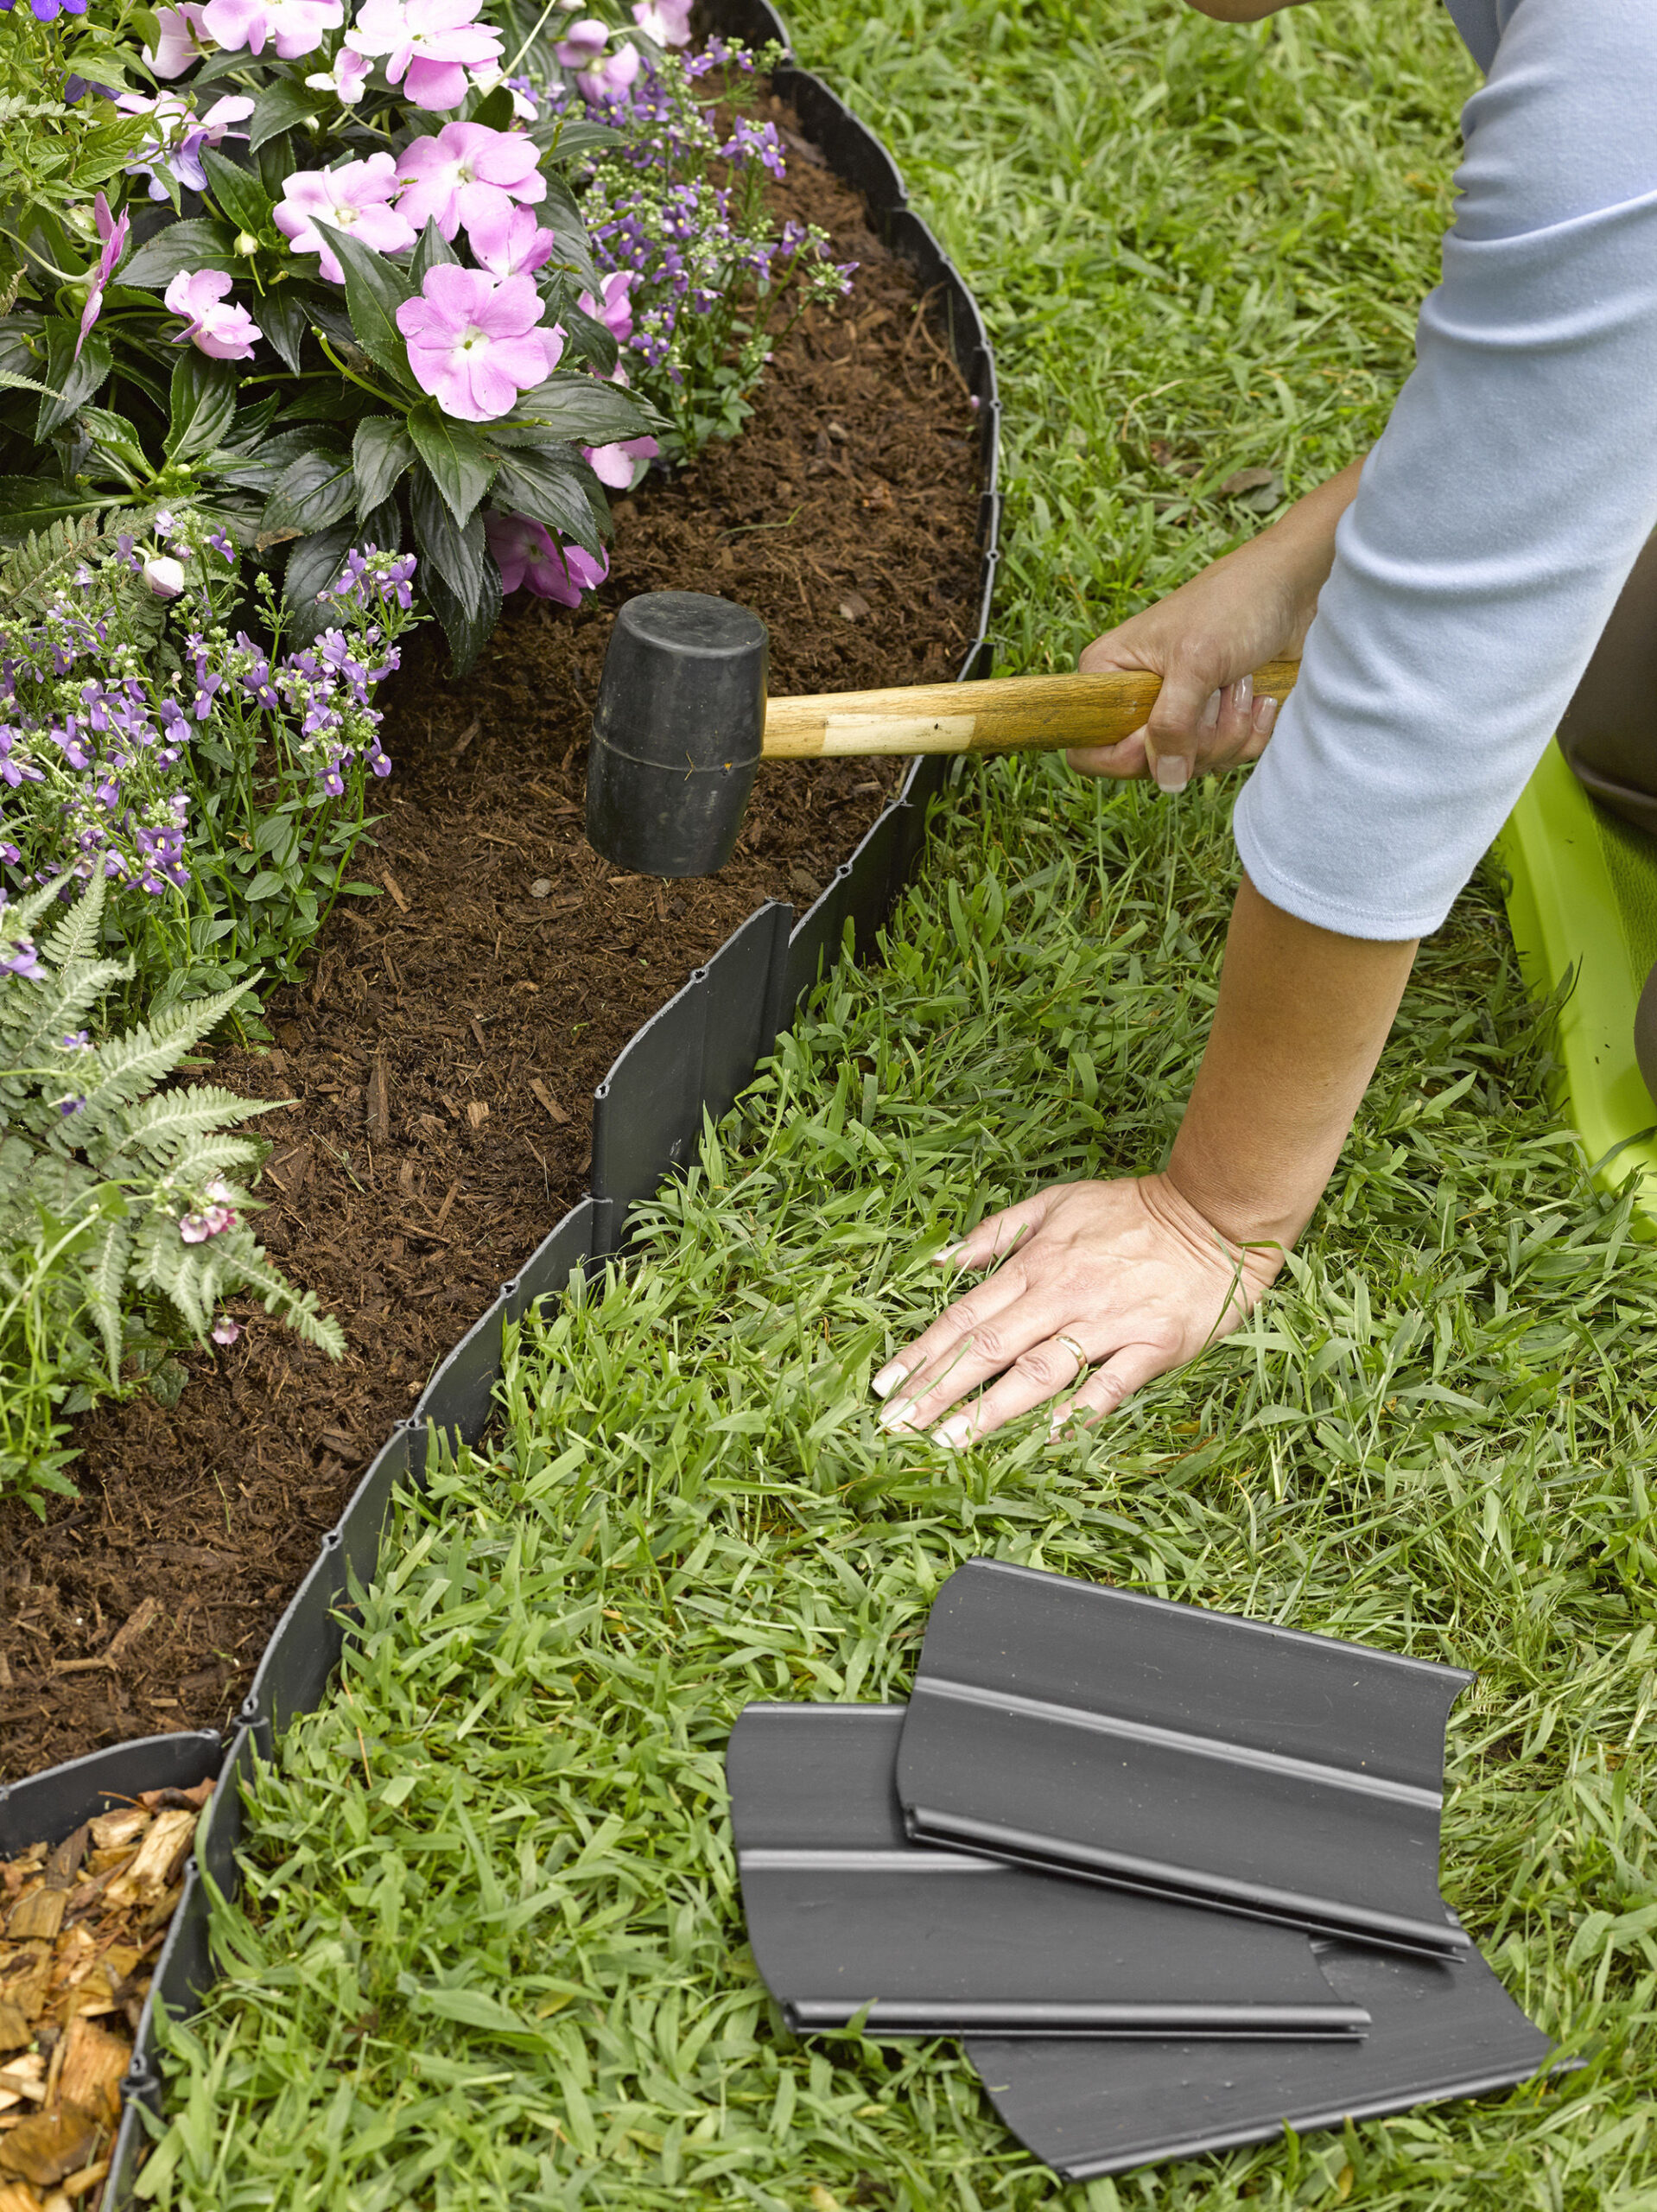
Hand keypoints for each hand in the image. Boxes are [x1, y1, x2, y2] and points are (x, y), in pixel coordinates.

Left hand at [870, 1174, 1283, 1446]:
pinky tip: (1049, 1437)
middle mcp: (1063, 1295)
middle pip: (989, 1349)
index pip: (965, 1316)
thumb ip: (997, 1232)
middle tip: (898, 1426)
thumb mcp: (1056, 1202)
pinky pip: (1111, 1385)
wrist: (1213, 1215)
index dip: (923, 1353)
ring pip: (1039, 1371)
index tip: (886, 1386)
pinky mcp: (1153, 1345)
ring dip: (991, 1409)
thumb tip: (941, 1262)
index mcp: (1036, 1264)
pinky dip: (1080, 1411)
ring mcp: (1108, 1322)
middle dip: (938, 1390)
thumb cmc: (1131, 1211)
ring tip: (950, 1441)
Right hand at [1070, 454, 1362, 791]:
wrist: (1293, 586)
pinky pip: (1225, 758)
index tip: (1167, 735)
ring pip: (1191, 765)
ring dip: (1229, 730)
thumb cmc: (1235, 604)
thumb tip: (1167, 781)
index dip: (1127, 756)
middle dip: (1197, 738)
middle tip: (1220, 691)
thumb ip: (1173, 725)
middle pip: (1149, 765)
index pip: (1089, 748)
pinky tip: (1260, 697)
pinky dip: (1250, 732)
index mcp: (1108, 675)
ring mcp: (1176, 713)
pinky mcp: (1212, 720)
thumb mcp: (1197, 662)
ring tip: (1242, 684)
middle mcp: (1135, 700)